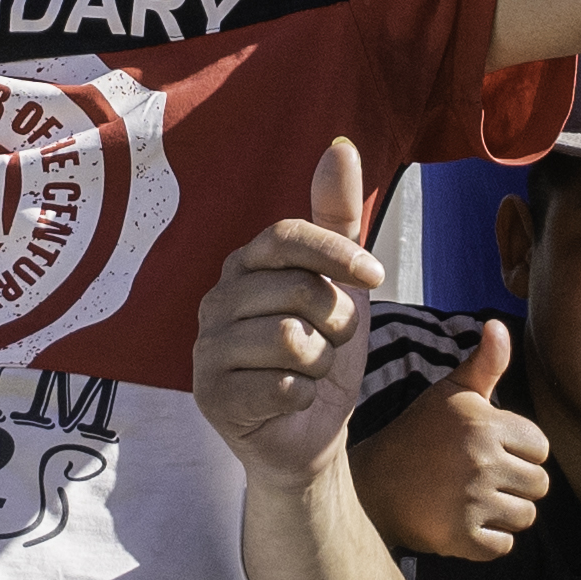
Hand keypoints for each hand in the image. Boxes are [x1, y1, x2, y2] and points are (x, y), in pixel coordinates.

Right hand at [194, 138, 383, 486]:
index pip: (285, 236)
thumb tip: (340, 146)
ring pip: (290, 339)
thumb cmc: (323, 352)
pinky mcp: (209, 396)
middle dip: (336, 323)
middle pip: (297, 290)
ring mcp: (205, 349)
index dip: (336, 253)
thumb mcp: (341, 281)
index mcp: (244, 265)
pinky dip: (303, 396)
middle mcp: (215, 301)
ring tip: (309, 371)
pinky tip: (291, 399)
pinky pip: (279, 385)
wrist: (310, 433)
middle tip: (331, 342)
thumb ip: (337, 216)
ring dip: (322, 362)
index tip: (375, 277)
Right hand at [358, 322, 549, 559]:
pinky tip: (463, 523)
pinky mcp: (461, 537)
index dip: (518, 450)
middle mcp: (482, 461)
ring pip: (525, 516)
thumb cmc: (418, 434)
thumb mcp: (450, 392)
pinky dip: (488, 541)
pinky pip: (502, 546)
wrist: (372, 484)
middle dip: (516, 484)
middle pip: (539, 485)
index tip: (487, 450)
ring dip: (504, 513)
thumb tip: (499, 325)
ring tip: (472, 500)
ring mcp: (472, 502)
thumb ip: (484, 363)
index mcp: (486, 424)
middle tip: (480, 479)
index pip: (541, 447)